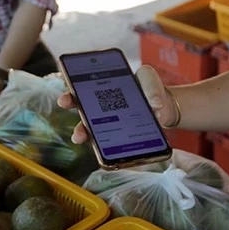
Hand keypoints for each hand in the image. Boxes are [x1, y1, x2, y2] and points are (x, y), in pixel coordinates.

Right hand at [57, 65, 176, 144]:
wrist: (164, 108)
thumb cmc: (151, 89)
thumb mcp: (150, 79)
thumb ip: (151, 86)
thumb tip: (156, 105)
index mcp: (105, 86)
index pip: (82, 86)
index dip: (71, 88)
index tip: (65, 94)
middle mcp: (102, 106)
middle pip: (81, 105)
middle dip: (70, 104)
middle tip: (64, 103)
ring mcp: (109, 122)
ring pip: (90, 127)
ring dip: (82, 132)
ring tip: (78, 137)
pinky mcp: (118, 136)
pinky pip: (108, 142)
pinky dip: (103, 146)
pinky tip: (102, 150)